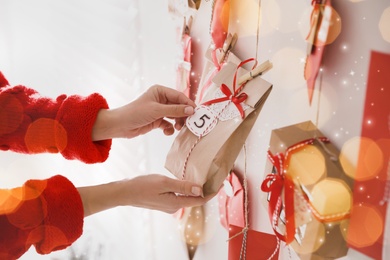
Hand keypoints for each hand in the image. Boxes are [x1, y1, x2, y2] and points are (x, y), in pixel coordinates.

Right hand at [78, 174, 212, 215]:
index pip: (200, 200)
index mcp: (176, 203)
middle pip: (194, 199)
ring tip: (202, 176)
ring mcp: (168, 205)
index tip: (220, 184)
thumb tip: (200, 189)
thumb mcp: (164, 183)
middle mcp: (174, 207)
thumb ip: (183, 186)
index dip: (211, 192)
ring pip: (186, 197)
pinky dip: (184, 188)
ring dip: (194, 188)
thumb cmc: (143, 186)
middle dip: (204, 189)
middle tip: (213, 177)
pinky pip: (178, 195)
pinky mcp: (163, 201)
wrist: (125, 193)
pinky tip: (184, 179)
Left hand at [92, 85, 195, 139]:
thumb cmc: (136, 113)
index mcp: (160, 91)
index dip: (188, 104)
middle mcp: (161, 99)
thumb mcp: (157, 110)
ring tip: (178, 128)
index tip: (196, 112)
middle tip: (189, 123)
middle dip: (184, 115)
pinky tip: (167, 132)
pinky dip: (169, 128)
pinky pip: (168, 124)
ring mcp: (159, 110)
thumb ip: (175, 110)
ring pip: (175, 116)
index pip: (179, 96)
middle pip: (179, 106)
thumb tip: (191, 110)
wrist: (120, 126)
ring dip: (178, 122)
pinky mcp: (157, 120)